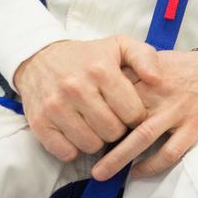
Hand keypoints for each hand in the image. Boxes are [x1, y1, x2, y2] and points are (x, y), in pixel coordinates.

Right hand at [14, 36, 160, 162]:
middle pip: (113, 132)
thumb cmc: (88, 56)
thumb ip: (145, 57)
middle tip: (112, 118)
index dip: (136, 116)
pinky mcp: (39, 123)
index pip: (133, 113)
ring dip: (97, 140)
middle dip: (117, 129)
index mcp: (101, 69)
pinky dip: (74, 148)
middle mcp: (77, 88)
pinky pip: (66, 152)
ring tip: (95, 125)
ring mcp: (55, 106)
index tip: (130, 111)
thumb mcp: (120, 45)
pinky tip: (77, 132)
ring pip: (90, 145)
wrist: (41, 58)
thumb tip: (157, 80)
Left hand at [91, 49, 197, 179]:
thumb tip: (102, 85)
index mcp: (149, 75)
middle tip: (81, 152)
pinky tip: (138, 172)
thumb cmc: (186, 68)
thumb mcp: (157, 59)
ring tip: (101, 172)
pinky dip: (152, 165)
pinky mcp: (194, 126)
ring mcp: (178, 111)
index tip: (80, 122)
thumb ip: (133, 70)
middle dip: (100, 136)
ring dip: (119, 157)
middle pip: (124, 116)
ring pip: (143, 137)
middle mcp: (161, 93)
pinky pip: (170, 151)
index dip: (96, 108)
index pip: (115, 92)